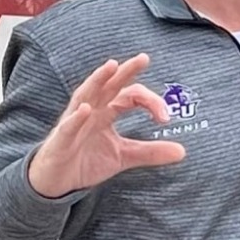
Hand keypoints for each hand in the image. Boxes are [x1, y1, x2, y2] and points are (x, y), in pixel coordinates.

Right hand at [27, 54, 185, 198]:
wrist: (57, 181)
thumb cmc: (86, 161)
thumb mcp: (124, 156)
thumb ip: (150, 152)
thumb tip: (183, 152)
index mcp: (107, 112)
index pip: (131, 96)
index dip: (150, 102)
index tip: (166, 117)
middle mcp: (91, 111)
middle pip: (108, 86)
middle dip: (124, 71)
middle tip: (144, 58)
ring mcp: (74, 122)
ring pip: (85, 96)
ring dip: (97, 81)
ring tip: (111, 67)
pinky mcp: (61, 140)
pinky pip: (68, 127)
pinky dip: (77, 118)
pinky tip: (86, 109)